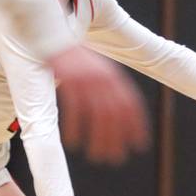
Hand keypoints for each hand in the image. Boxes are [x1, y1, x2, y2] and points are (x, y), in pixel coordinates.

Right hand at [48, 45, 148, 163]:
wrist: (54, 36)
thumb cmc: (76, 57)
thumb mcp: (99, 70)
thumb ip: (110, 87)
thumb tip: (119, 109)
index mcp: (115, 77)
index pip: (133, 105)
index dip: (137, 126)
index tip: (140, 145)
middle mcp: (106, 79)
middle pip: (117, 114)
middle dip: (117, 139)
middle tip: (116, 159)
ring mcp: (88, 80)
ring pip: (99, 115)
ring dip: (99, 138)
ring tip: (97, 156)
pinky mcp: (70, 81)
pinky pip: (75, 109)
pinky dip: (75, 128)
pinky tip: (74, 143)